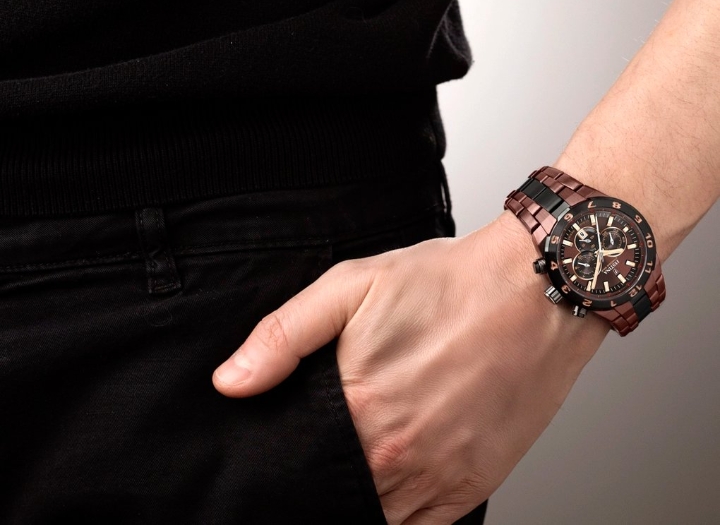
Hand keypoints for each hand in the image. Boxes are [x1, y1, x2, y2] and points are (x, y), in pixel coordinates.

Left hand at [212, 211, 609, 524]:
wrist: (534, 290)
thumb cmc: (449, 283)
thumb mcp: (353, 286)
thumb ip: (284, 336)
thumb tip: (230, 383)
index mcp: (358, 407)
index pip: (295, 465)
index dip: (282, 464)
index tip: (283, 455)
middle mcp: (396, 454)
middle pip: (333, 494)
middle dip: (318, 479)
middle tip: (324, 451)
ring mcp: (438, 476)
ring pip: (376, 514)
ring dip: (360, 495)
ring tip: (361, 457)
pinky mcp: (473, 484)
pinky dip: (398, 511)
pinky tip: (393, 478)